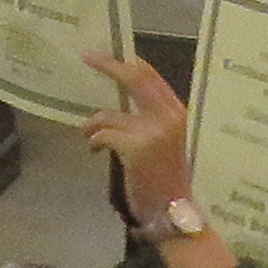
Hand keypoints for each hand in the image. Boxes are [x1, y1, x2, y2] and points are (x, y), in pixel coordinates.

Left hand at [81, 49, 195, 219]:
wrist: (177, 213)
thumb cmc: (172, 180)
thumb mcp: (171, 143)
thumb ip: (154, 120)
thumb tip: (124, 103)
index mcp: (179, 114)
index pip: (152, 78)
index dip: (129, 63)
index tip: (109, 54)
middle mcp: (169, 117)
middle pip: (134, 80)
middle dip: (108, 65)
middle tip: (87, 56)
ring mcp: (153, 131)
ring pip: (109, 114)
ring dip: (93, 123)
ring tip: (89, 135)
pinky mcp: (136, 148)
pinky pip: (103, 135)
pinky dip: (94, 141)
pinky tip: (95, 150)